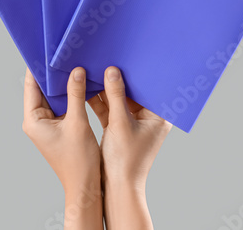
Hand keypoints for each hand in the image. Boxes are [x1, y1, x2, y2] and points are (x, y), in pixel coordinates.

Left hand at [23, 68, 102, 229]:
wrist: (86, 187)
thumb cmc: (79, 160)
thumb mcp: (78, 123)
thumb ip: (76, 95)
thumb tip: (76, 71)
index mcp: (32, 119)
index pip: (31, 86)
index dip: (37, 68)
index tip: (43, 50)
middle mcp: (35, 121)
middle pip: (41, 90)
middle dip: (52, 74)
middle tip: (62, 54)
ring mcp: (46, 125)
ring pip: (53, 97)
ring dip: (62, 85)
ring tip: (72, 65)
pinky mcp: (57, 128)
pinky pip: (61, 106)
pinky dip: (69, 96)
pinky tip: (80, 84)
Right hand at [87, 67, 170, 228]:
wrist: (117, 186)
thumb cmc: (126, 159)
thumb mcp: (120, 122)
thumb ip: (116, 95)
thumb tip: (112, 70)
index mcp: (158, 116)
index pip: (149, 88)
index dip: (137, 72)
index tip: (125, 56)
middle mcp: (147, 118)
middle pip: (132, 91)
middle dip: (117, 78)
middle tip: (106, 58)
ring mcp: (132, 122)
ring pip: (118, 99)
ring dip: (105, 88)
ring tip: (92, 69)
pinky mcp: (118, 127)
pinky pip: (108, 108)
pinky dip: (98, 100)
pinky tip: (85, 87)